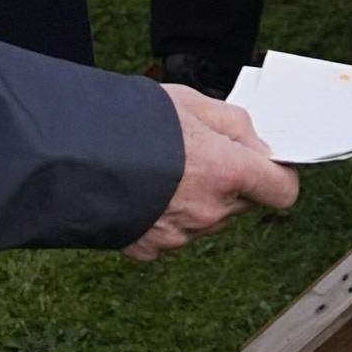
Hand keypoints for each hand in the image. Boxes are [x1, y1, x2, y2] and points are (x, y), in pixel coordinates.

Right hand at [127, 85, 301, 259]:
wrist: (69, 155)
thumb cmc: (132, 122)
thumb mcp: (191, 102)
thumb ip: (235, 125)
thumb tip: (258, 147)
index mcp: (228, 173)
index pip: (282, 190)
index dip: (277, 175)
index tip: (265, 163)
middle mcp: (210, 211)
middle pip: (241, 202)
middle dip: (231, 180)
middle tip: (198, 152)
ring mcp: (180, 235)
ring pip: (206, 218)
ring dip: (197, 197)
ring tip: (161, 168)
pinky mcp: (150, 249)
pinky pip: (171, 232)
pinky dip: (164, 215)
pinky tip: (142, 190)